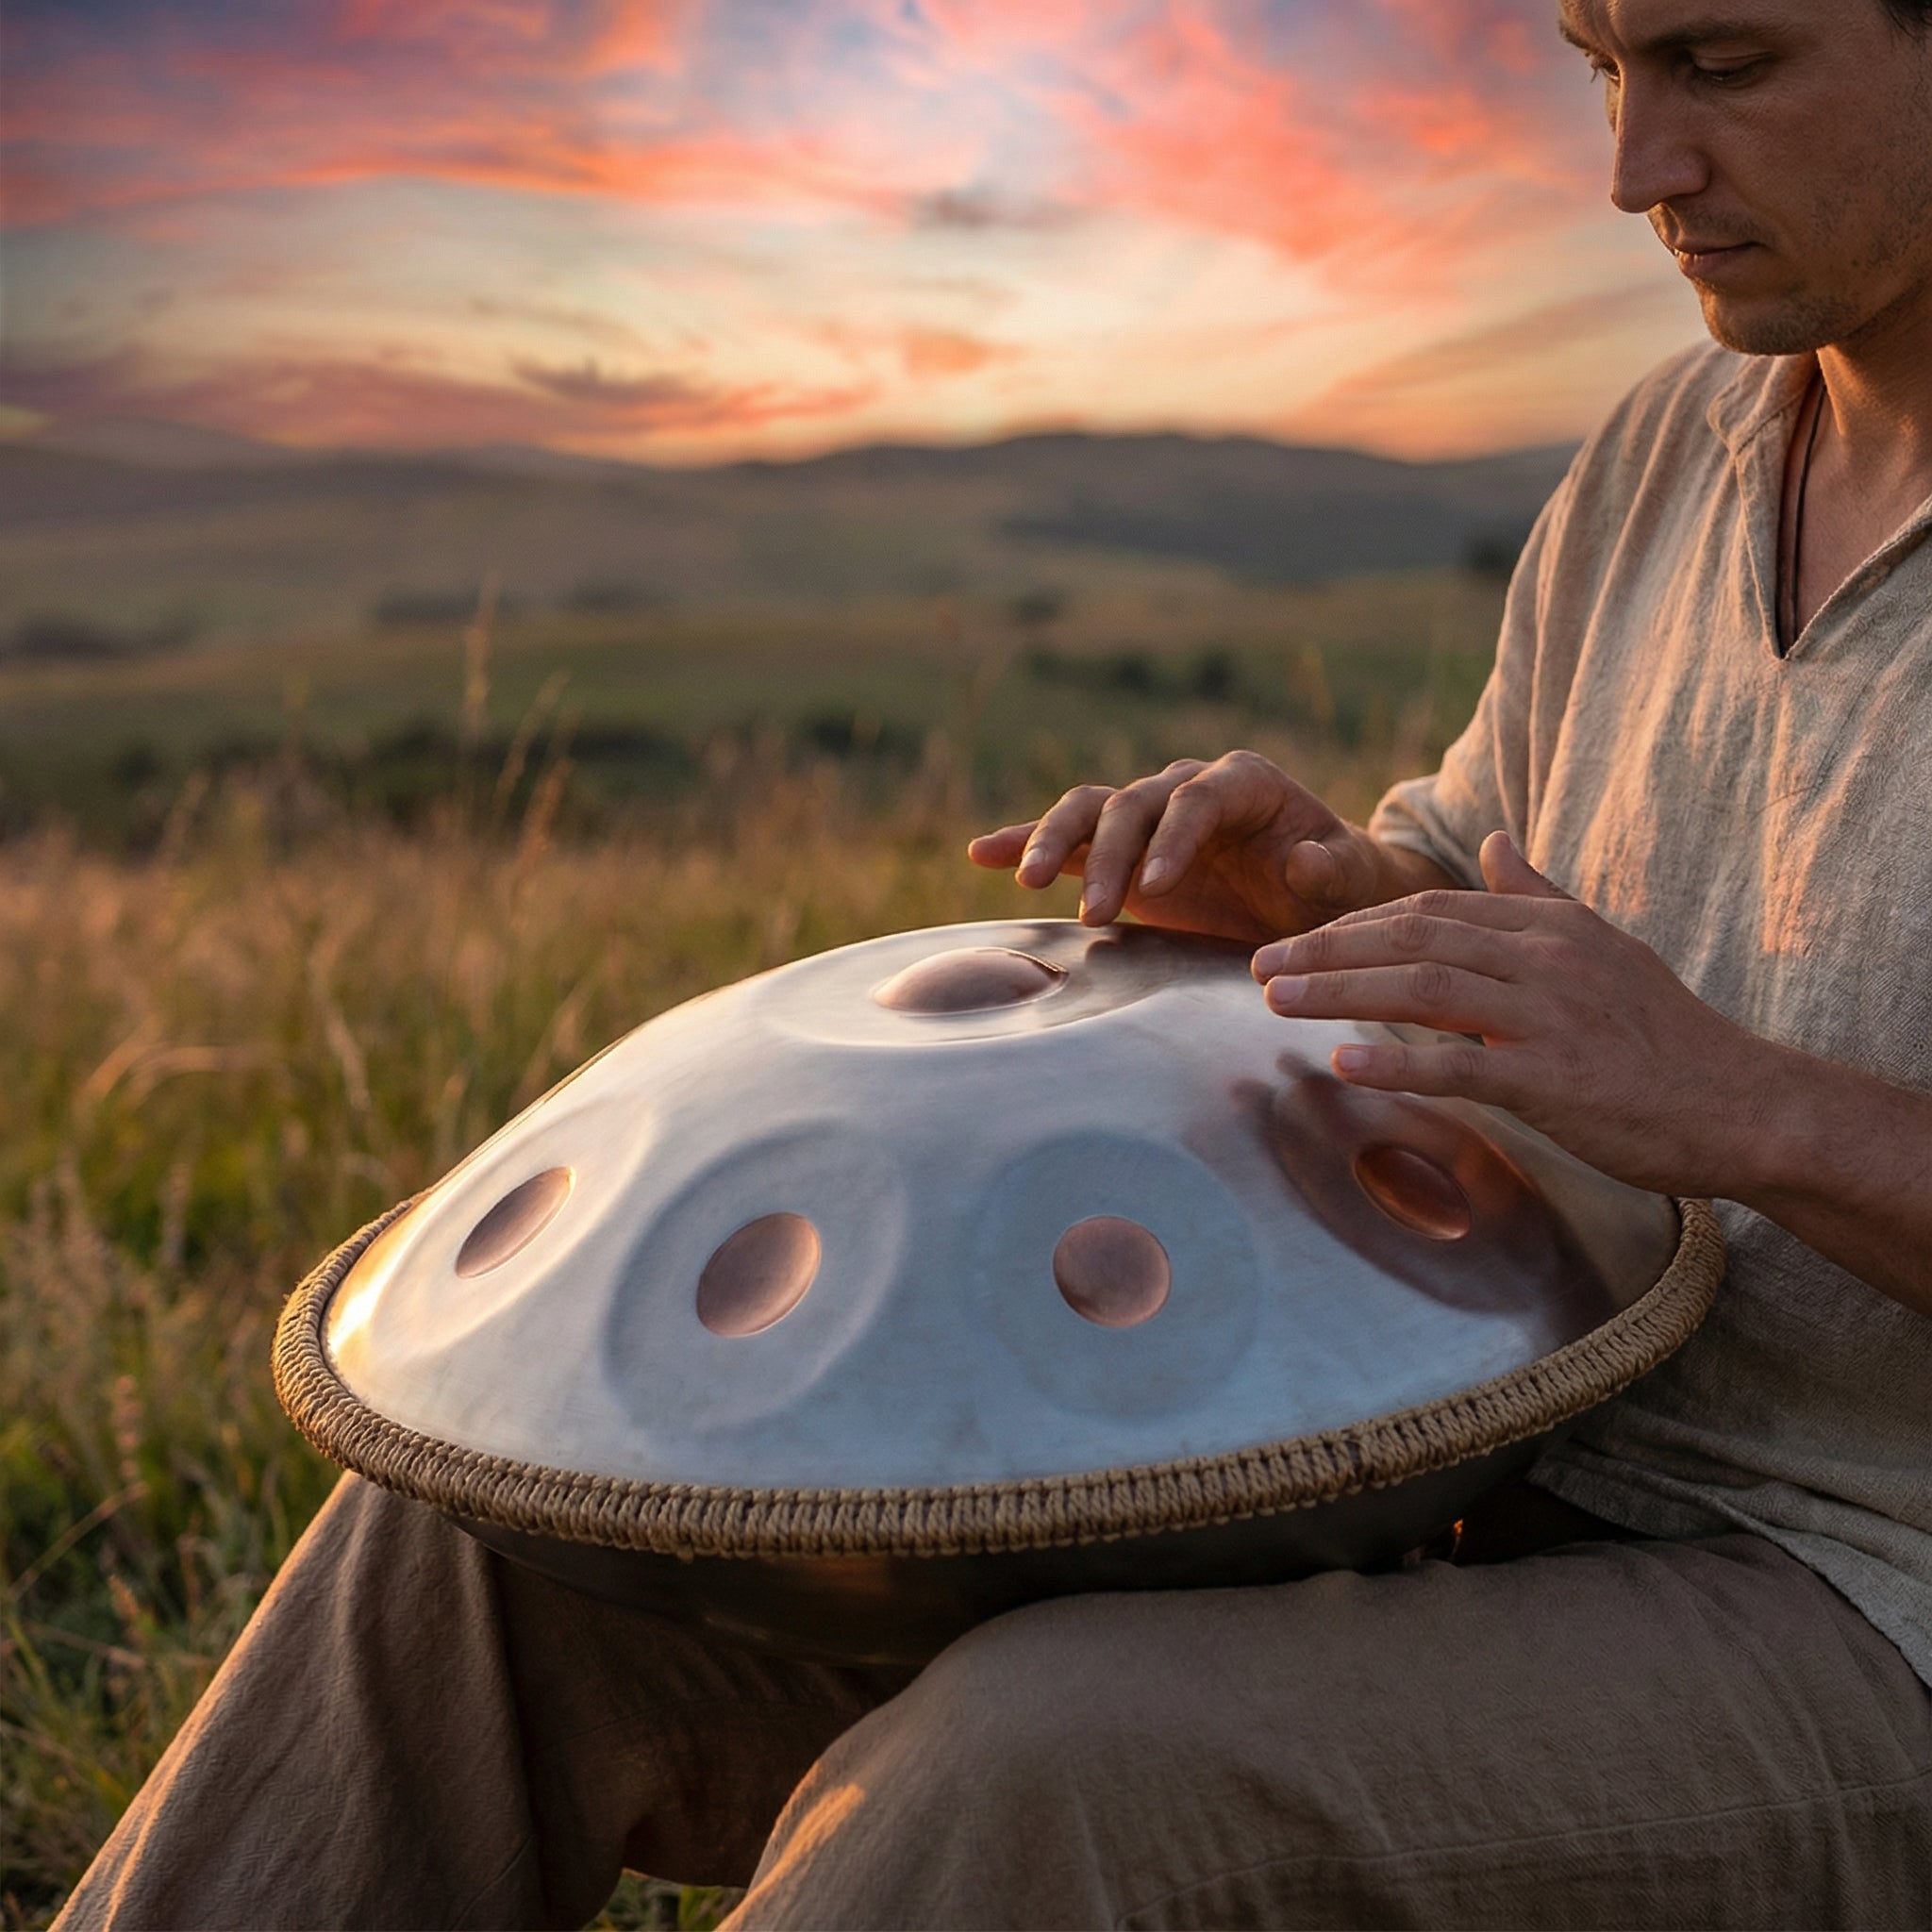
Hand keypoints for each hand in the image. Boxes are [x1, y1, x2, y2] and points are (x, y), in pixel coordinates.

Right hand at [967, 751, 1445, 944]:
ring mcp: (1149, 817)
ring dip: (1055, 842)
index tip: (1156, 888)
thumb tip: (1304, 861)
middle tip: (1096, 915)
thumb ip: (1332, 871)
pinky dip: (1025, 841)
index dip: (1173, 837)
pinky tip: (982, 853)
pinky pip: (1069, 838)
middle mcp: (1188, 787)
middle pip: (1134, 804)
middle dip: (1111, 856)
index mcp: (1246, 783)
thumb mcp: (1353, 884)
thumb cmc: (1343, 891)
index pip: (1197, 798)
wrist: (1319, 905)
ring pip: (1090, 811)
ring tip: (1028, 885)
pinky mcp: (1120, 851)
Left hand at [1251, 830, 1773, 1196]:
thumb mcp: (1602, 946)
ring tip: (1273, 1000)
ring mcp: (1550, 1016)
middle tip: (1257, 965)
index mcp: (1548, 926)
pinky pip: (1462, 1065)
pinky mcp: (1556, 1078)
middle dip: (1326, 949)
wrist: (1744, 1105)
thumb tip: (1492, 837)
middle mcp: (1545, 958)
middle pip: (1412, 939)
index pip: (1429, 911)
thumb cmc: (1663, 1035)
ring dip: (1339, 992)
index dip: (1353, 924)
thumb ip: (1538, 894)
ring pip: (1424, 990)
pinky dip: (1399, 1063)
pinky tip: (1342, 1062)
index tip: (1295, 941)